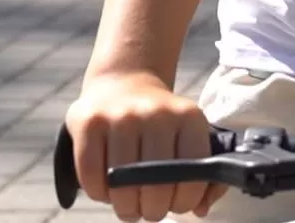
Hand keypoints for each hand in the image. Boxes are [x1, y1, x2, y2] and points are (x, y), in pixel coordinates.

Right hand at [65, 73, 223, 221]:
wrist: (123, 84)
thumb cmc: (161, 124)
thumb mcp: (190, 136)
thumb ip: (205, 175)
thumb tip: (200, 210)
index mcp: (189, 116)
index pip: (192, 176)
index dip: (184, 201)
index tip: (176, 203)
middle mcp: (156, 112)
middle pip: (155, 186)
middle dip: (154, 210)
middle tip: (150, 209)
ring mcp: (120, 115)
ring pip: (122, 187)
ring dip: (126, 207)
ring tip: (129, 203)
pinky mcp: (89, 121)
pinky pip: (92, 178)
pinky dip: (100, 194)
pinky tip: (108, 189)